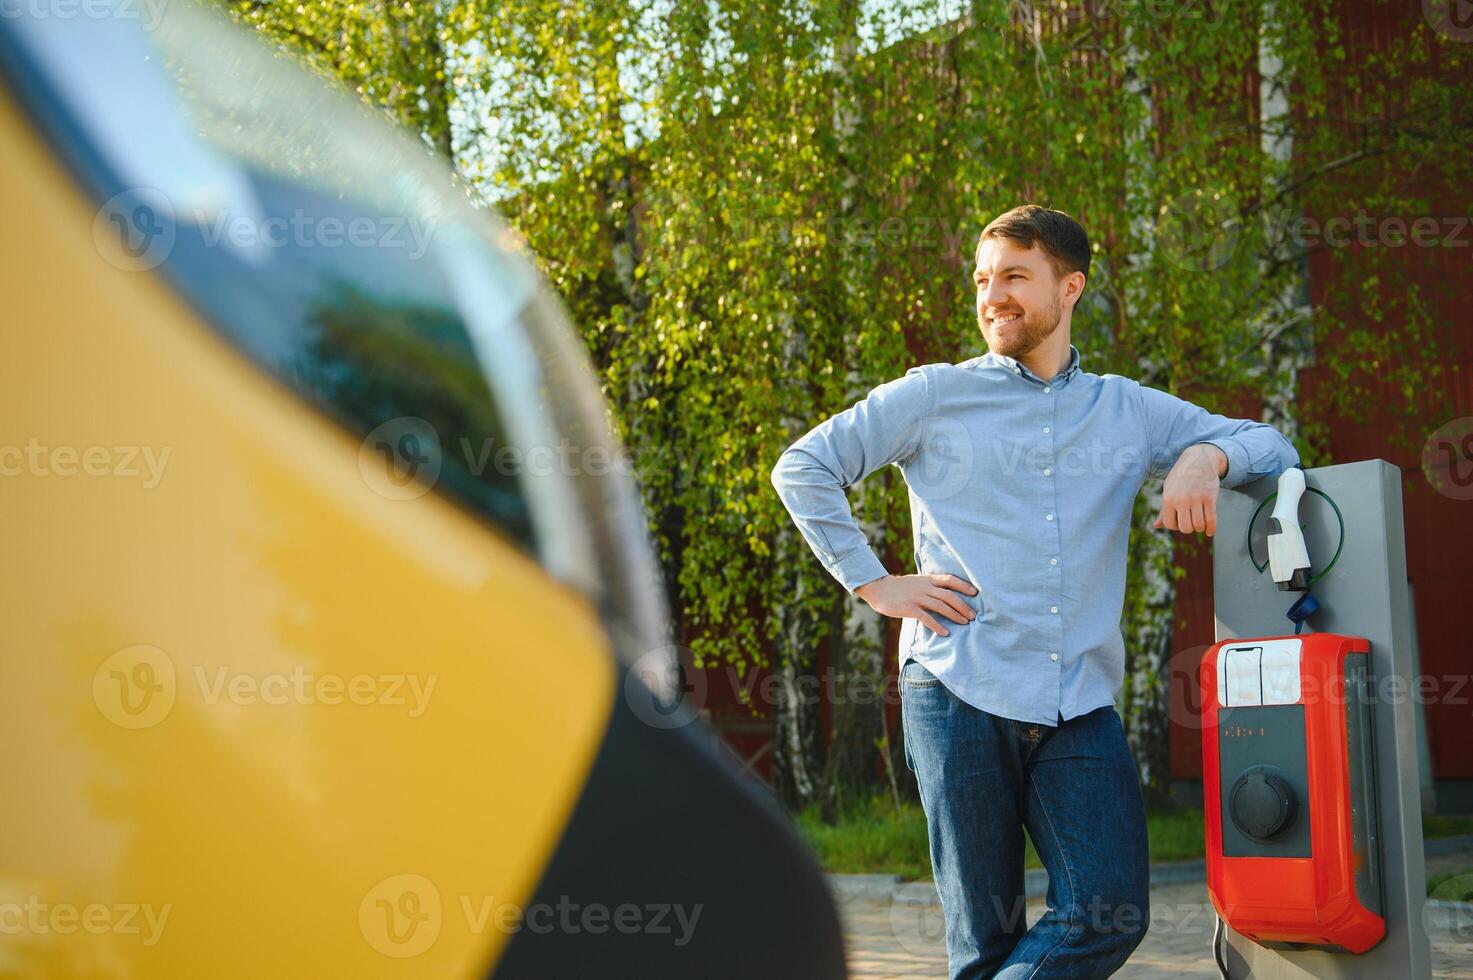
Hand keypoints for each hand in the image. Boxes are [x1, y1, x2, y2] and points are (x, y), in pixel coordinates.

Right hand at [854, 573, 977, 636]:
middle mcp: (924, 587)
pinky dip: (937, 626)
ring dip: (954, 615)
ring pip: (941, 606)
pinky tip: (945, 633)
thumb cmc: (899, 587)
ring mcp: (917, 597)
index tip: (975, 593)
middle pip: (949, 595)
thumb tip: (946, 594)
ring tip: (965, 623)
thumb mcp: (916, 581)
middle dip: (963, 605)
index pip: (950, 579)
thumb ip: (930, 585)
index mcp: (927, 579)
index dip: (964, 585)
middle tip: (973, 615)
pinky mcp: (909, 608)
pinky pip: (927, 618)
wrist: (879, 589)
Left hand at [1155, 443, 1225, 535]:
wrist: (1199, 459)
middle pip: (1185, 528)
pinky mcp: (1210, 497)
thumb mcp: (1168, 490)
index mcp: (1168, 498)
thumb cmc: (1181, 477)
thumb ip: (1164, 509)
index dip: (1175, 526)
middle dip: (1188, 528)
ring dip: (1200, 528)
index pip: (1170, 524)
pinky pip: (1211, 519)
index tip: (1179, 520)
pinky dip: (1211, 529)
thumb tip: (1156, 526)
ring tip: (1199, 524)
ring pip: (1198, 525)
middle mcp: (1181, 499)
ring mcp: (1196, 498)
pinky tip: (1210, 532)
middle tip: (1190, 522)